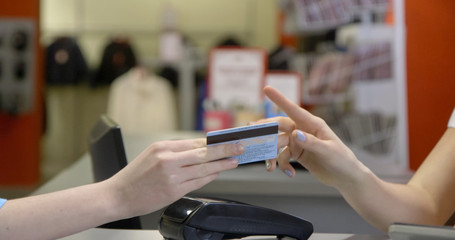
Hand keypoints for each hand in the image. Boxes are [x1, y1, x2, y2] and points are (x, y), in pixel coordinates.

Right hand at [106, 138, 243, 217]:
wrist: (118, 195)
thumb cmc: (135, 176)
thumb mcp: (152, 154)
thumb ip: (176, 151)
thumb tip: (200, 148)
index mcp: (163, 147)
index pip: (195, 142)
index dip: (214, 141)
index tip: (227, 138)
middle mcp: (168, 160)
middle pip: (204, 153)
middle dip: (225, 149)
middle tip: (239, 147)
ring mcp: (172, 176)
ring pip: (204, 168)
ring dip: (222, 164)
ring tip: (234, 160)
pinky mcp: (174, 191)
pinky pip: (198, 182)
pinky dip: (210, 177)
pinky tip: (218, 172)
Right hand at [260, 86, 365, 188]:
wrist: (345, 177)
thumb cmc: (342, 160)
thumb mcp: (328, 151)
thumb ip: (311, 142)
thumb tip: (295, 134)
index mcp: (313, 124)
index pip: (293, 109)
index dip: (279, 99)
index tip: (266, 88)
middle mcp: (303, 130)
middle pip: (279, 126)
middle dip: (266, 131)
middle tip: (253, 136)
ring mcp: (299, 142)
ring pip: (278, 144)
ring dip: (272, 155)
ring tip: (270, 167)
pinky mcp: (297, 154)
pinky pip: (283, 157)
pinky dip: (283, 165)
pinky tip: (290, 173)